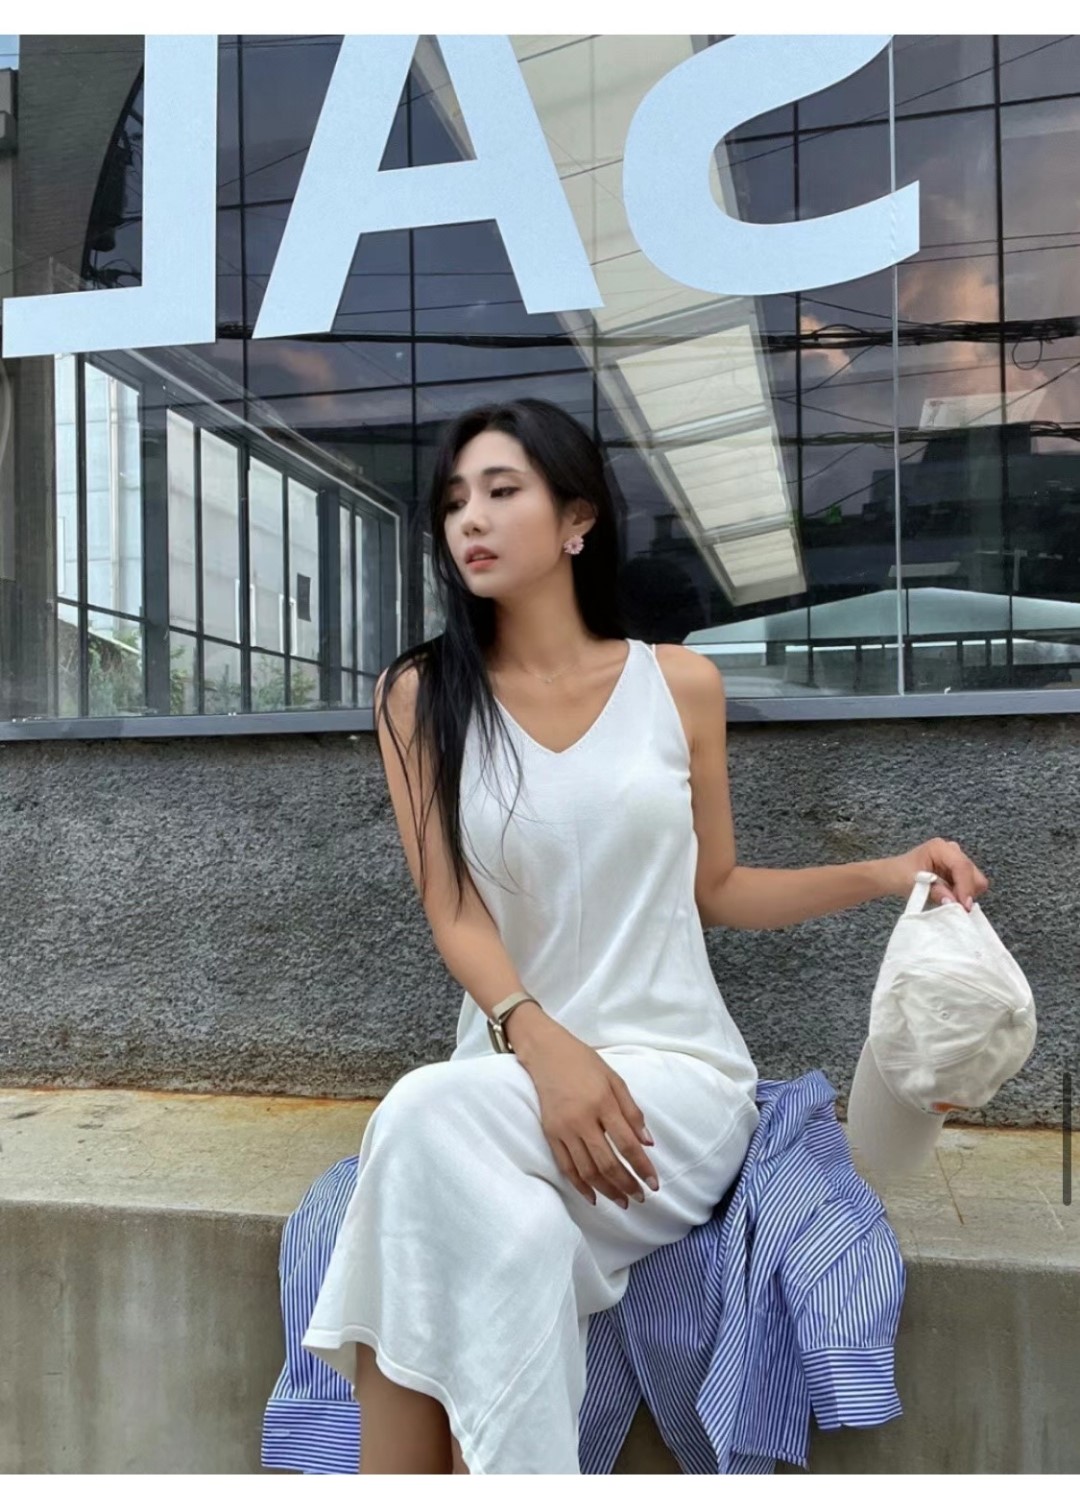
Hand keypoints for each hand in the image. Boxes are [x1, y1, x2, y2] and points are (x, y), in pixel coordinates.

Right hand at [508, 1012, 659, 1208]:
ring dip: (606, 1190)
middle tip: (640, 1198)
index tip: (654, 1184)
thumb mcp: (615, 1079)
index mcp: (603, 1103)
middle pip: (607, 1163)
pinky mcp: (550, 1133)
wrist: (546, 1052)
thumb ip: (632, 1112)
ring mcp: (564, 1129)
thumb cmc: (585, 1062)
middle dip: (626, 1184)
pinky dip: (580, 1185)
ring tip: (622, 1202)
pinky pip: (565, 1166)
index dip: (642, 1167)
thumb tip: (647, 1143)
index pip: (627, 1144)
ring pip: (586, 1170)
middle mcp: (582, 1120)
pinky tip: (593, 1197)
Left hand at [880, 836, 989, 911]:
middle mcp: (952, 850)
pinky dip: (962, 894)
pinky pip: (970, 885)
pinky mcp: (959, 870)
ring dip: (964, 894)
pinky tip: (947, 896)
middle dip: (966, 891)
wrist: (894, 875)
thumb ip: (935, 892)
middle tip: (954, 906)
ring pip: (975, 880)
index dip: (965, 886)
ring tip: (945, 899)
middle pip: (973, 873)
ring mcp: (957, 859)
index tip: (964, 906)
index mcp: (940, 848)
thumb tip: (953, 902)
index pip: (962, 866)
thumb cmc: (900, 875)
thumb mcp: (914, 884)